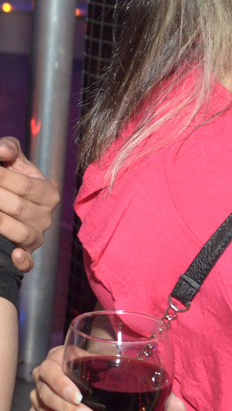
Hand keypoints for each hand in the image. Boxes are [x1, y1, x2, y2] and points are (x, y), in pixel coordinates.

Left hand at [0, 137, 58, 270]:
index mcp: (48, 192)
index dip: (1, 178)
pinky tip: (14, 253)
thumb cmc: (11, 177)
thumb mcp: (13, 159)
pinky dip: (22, 260)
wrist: (11, 201)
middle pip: (18, 207)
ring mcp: (38, 237)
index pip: (23, 185)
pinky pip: (28, 262)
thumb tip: (2, 152)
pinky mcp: (27, 254)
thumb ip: (8, 148)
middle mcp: (47, 217)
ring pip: (19, 232)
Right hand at [29, 346, 186, 410]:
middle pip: (49, 401)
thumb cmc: (106, 368)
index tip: (80, 397)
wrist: (89, 376)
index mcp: (59, 359)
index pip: (52, 371)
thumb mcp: (121, 368)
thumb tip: (181, 408)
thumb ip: (151, 384)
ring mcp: (39, 402)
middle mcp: (42, 380)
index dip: (62, 384)